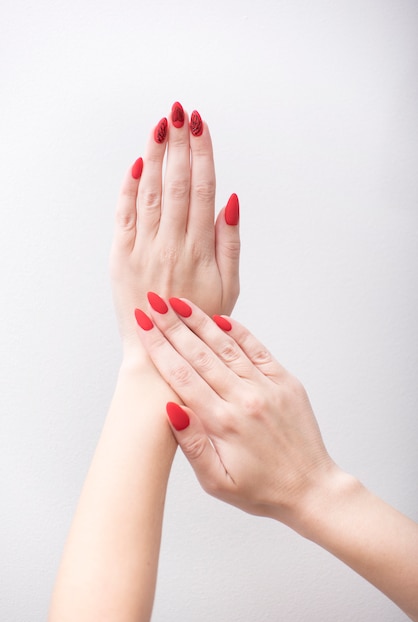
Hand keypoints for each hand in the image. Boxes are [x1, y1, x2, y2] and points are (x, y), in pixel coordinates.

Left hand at [110, 104, 239, 361]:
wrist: (159, 351)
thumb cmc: (199, 320)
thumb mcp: (230, 286)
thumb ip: (230, 241)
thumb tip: (230, 200)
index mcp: (201, 249)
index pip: (203, 189)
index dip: (203, 154)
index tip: (202, 126)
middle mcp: (172, 244)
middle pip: (178, 182)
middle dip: (180, 143)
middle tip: (181, 112)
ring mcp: (144, 248)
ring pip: (150, 192)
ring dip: (156, 156)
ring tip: (161, 127)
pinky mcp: (121, 256)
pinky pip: (124, 214)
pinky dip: (130, 188)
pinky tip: (138, 164)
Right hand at [134, 294, 335, 524]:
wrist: (311, 488)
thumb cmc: (260, 489)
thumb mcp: (217, 482)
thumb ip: (193, 445)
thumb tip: (169, 409)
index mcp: (224, 423)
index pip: (182, 376)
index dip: (159, 348)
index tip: (143, 325)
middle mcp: (245, 399)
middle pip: (200, 354)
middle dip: (173, 326)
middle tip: (153, 302)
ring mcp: (268, 387)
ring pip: (227, 347)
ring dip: (200, 322)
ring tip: (179, 302)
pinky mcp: (285, 381)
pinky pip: (257, 350)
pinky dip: (238, 331)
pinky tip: (220, 317)